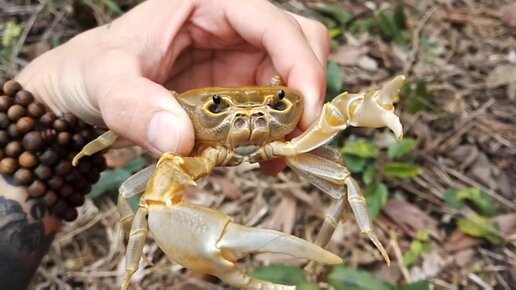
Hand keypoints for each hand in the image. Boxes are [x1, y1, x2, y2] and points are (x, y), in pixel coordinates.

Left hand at [16, 0, 329, 156]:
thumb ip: (134, 107)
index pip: (273, 23)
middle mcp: (231, 29)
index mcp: (208, 5)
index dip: (301, 64)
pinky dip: (276, 134)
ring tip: (277, 155)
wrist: (79, 91)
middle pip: (300, 45)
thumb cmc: (90, 68)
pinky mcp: (233, 92)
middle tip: (295, 136)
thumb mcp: (104, 80)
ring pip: (291, 80)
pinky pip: (271, 109)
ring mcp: (236, 61)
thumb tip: (179, 140)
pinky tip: (263, 160)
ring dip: (294, 118)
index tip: (305, 113)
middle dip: (306, 90)